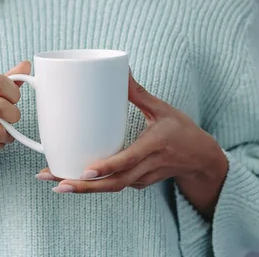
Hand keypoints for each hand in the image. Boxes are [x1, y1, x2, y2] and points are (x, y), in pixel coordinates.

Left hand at [37, 72, 227, 215]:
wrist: (202, 159)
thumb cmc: (183, 131)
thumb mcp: (164, 109)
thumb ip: (139, 93)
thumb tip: (121, 70)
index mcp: (154, 147)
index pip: (128, 161)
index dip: (107, 167)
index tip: (85, 171)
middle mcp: (148, 167)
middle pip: (114, 183)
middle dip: (84, 186)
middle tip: (57, 183)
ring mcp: (143, 179)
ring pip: (112, 188)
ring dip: (84, 188)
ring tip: (56, 182)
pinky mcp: (139, 183)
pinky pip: (115, 185)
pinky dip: (95, 185)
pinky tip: (72, 179)